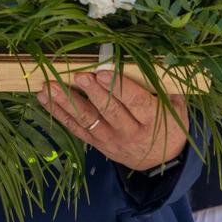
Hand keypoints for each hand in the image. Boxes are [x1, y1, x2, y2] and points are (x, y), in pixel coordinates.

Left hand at [35, 70, 187, 171]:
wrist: (161, 161)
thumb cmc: (168, 125)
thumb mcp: (177, 107)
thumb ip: (166, 87)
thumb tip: (152, 59)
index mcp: (153, 120)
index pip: (135, 102)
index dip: (118, 87)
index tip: (101, 72)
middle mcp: (130, 132)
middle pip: (109, 111)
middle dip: (92, 93)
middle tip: (78, 75)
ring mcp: (110, 140)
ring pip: (87, 120)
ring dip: (67, 102)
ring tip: (50, 87)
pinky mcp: (96, 144)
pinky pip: (75, 128)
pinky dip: (59, 113)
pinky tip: (44, 98)